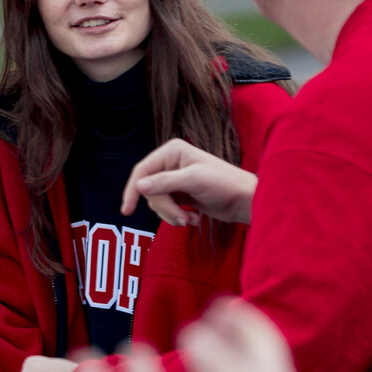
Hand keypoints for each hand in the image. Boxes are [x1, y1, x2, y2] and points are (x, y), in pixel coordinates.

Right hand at [122, 138, 257, 224]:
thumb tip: (139, 186)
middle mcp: (171, 163)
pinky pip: (166, 208)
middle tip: (181, 218)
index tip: (127, 210)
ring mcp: (175, 179)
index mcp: (172, 151)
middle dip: (164, 208)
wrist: (245, 201)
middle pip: (149, 190)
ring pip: (157, 202)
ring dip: (172, 215)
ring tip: (190, 220)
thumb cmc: (224, 184)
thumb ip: (165, 183)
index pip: (142, 171)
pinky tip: (194, 218)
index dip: (132, 191)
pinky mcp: (181, 194)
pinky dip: (177, 217)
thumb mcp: (193, 181)